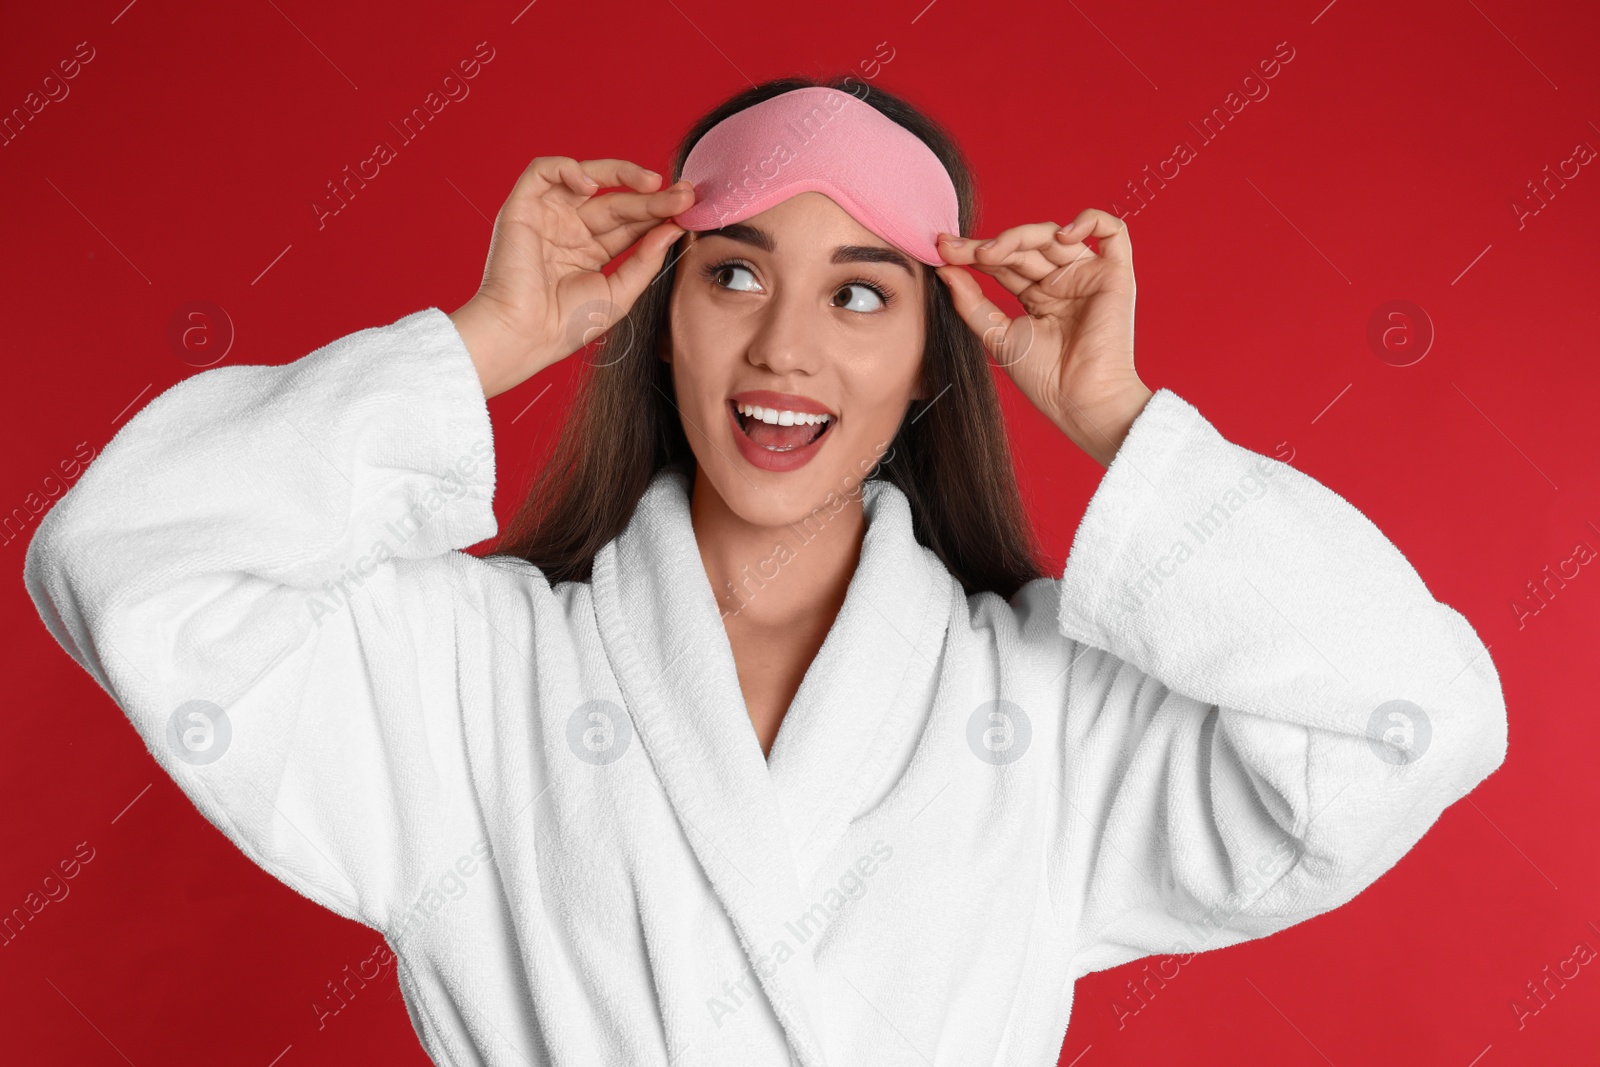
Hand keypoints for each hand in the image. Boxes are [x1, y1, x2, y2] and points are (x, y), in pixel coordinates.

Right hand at [449, 157, 694, 398]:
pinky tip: (593, 186)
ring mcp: (549, 216)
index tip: (690, 209)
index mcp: (593, 250)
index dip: (659, 213)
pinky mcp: (523, 207)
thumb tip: (674, 229)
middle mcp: (572, 229)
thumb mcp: (619, 294)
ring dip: (621, 174)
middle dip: (652, 197)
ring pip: (588, 178)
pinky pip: (543, 171)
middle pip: (617, 201)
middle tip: (684, 194)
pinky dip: (567, 168)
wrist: (524, 335)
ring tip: (652, 183)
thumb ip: (646, 260)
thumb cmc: (566, 325)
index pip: (632, 223)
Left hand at [935, 210, 1152, 466]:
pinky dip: (1090, 220)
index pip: (1004, 262)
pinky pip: (1113, 232)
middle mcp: (1063, 282)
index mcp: (1037, 296)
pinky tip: (1061, 236)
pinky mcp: (1115, 275)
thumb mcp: (997, 335)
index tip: (942, 251)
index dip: (974, 253)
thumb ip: (971, 302)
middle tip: (956, 250)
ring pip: (1054, 236)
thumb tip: (945, 269)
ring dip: (1019, 236)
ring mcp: (1088, 276)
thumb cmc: (1044, 379)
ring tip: (990, 252)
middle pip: (1024, 247)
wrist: (1079, 401)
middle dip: (988, 245)